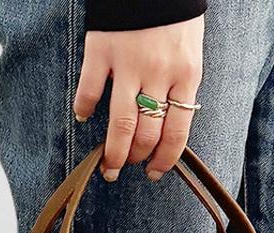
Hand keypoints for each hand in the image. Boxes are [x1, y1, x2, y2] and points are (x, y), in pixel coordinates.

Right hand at [73, 16, 203, 181]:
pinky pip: (90, 90)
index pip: (178, 133)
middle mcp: (159, 74)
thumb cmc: (175, 18)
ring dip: (114, 151)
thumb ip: (180, 89)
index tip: (155, 173)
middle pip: (147, 133)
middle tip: (128, 167)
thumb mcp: (190, 54)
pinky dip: (84, 108)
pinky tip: (83, 117)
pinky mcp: (102, 50)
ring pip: (122, 123)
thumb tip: (167, 129)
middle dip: (137, 159)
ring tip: (109, 165)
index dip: (165, 160)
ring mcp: (129, 63)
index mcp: (186, 76)